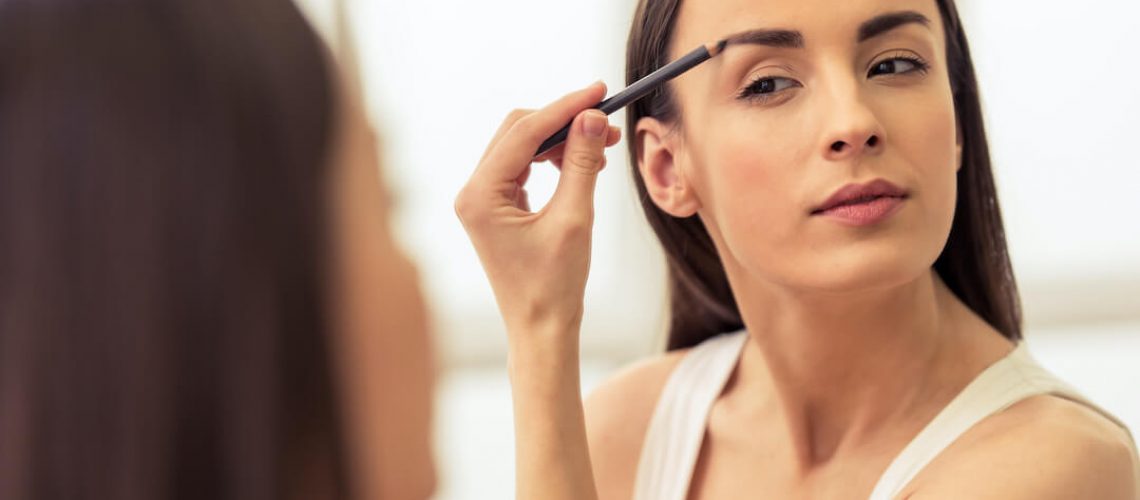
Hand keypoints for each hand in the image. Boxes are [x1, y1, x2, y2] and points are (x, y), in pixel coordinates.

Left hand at [455, 82, 621, 338]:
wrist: (542, 330)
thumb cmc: (554, 285)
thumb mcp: (574, 219)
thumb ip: (581, 163)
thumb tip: (593, 117)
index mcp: (480, 195)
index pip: (524, 133)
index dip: (564, 108)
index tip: (600, 92)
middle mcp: (473, 192)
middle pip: (517, 131)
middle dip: (563, 121)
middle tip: (606, 117)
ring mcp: (483, 200)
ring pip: (522, 146)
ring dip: (561, 140)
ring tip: (602, 145)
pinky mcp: (496, 207)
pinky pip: (524, 167)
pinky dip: (554, 159)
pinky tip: (583, 164)